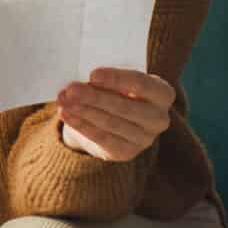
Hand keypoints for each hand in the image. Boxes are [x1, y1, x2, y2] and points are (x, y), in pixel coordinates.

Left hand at [55, 68, 174, 162]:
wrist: (114, 119)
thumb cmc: (117, 90)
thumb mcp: (117, 80)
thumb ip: (106, 79)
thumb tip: (81, 81)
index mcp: (163, 93)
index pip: (141, 83)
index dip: (116, 79)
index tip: (92, 74)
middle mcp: (159, 118)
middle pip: (125, 106)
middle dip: (95, 97)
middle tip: (71, 89)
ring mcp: (145, 139)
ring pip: (111, 123)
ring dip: (84, 111)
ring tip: (64, 101)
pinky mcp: (127, 153)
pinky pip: (102, 138)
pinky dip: (81, 125)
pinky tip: (67, 115)